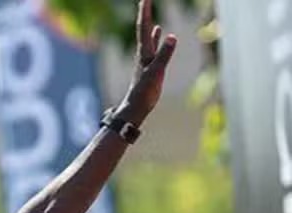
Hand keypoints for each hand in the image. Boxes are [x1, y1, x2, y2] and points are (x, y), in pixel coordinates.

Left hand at [118, 0, 177, 125]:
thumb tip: (171, 36)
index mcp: (144, 52)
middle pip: (144, 28)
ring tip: (150, 11)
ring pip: (148, 36)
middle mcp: (143, 52)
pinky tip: (159, 32)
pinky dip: (156, 37)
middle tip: (146, 0)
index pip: (144, 27)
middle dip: (146, 13)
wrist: (137, 106)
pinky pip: (154, 46)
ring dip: (150, 23)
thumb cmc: (144, 92)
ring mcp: (146, 58)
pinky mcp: (150, 65)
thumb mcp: (156, 72)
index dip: (145, 12)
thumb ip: (164, 54)